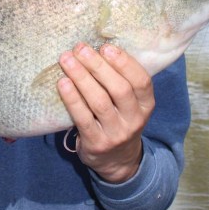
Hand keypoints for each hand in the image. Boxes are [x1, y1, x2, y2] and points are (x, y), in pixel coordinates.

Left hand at [56, 43, 154, 182]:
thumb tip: (96, 48)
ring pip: (99, 101)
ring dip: (82, 77)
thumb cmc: (119, 121)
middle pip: (119, 89)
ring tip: (67, 60)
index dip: (124, 63)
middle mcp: (134, 119)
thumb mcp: (130, 104)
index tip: (106, 47)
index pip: (141, 81)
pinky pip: (83, 118)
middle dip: (98, 66)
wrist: (117, 162)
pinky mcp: (96, 143)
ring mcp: (116, 133)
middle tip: (80, 48)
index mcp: (146, 105)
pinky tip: (62, 83)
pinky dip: (72, 98)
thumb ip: (120, 81)